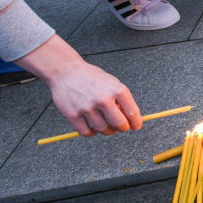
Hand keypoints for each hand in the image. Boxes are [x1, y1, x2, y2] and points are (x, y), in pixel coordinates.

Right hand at [15, 35, 141, 135]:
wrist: (65, 71)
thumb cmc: (90, 77)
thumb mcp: (111, 82)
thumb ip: (120, 99)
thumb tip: (129, 118)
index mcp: (116, 89)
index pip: (132, 112)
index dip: (136, 122)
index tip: (136, 126)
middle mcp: (103, 99)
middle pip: (120, 124)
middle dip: (123, 128)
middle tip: (121, 128)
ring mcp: (87, 107)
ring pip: (103, 129)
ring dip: (107, 131)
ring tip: (106, 126)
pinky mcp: (73, 115)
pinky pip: (86, 132)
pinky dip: (92, 132)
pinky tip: (92, 127)